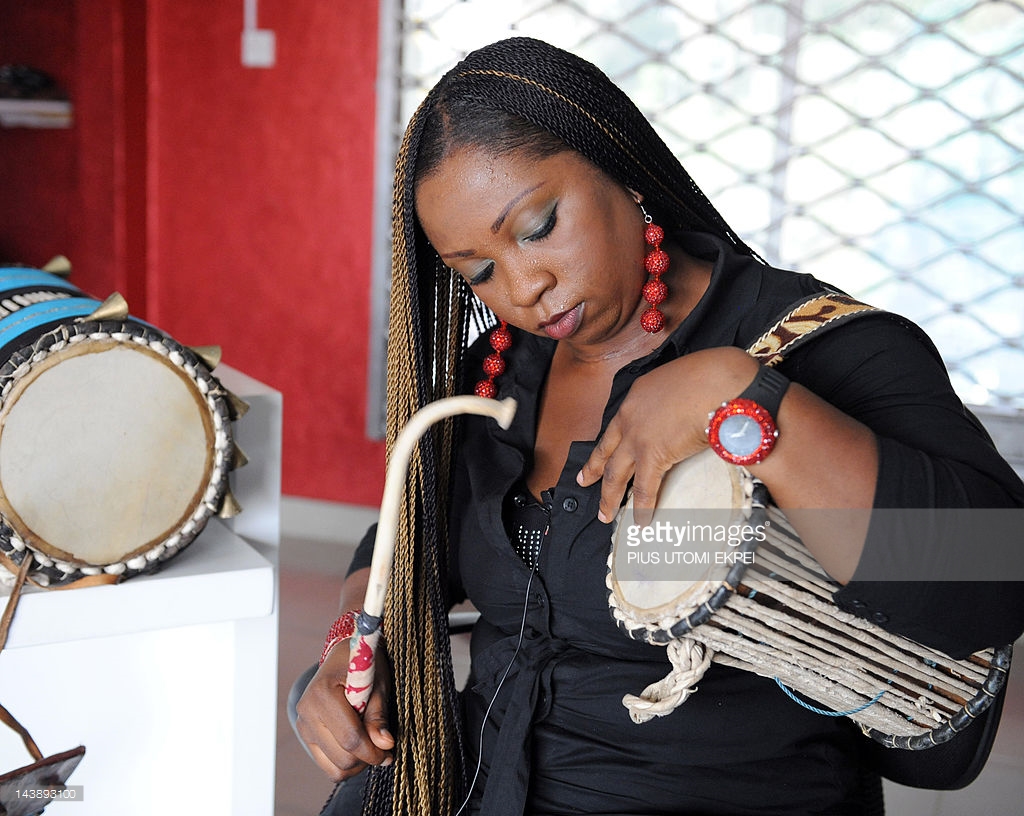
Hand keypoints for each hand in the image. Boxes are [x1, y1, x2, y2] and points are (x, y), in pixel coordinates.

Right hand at [294, 642, 393, 781]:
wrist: (343, 656)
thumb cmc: (363, 667)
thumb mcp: (377, 685)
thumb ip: (378, 716)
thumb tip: (385, 744)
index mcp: (323, 694)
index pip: (351, 738)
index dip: (373, 751)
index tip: (390, 752)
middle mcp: (307, 712)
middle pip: (342, 757)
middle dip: (367, 758)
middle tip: (385, 748)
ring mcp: (303, 726)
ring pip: (334, 767)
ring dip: (357, 764)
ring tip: (371, 747)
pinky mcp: (305, 735)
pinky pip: (326, 764)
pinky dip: (345, 764)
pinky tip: (359, 749)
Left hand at [577, 347, 757, 525]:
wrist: (716, 381)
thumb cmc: (711, 374)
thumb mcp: (682, 379)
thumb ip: (678, 399)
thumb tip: (690, 411)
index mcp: (637, 396)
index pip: (617, 425)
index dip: (608, 441)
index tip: (601, 452)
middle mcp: (630, 417)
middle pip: (606, 450)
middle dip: (593, 469)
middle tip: (583, 481)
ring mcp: (637, 438)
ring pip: (615, 474)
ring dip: (609, 497)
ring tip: (605, 514)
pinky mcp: (653, 456)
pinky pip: (644, 488)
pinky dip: (642, 507)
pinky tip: (640, 520)